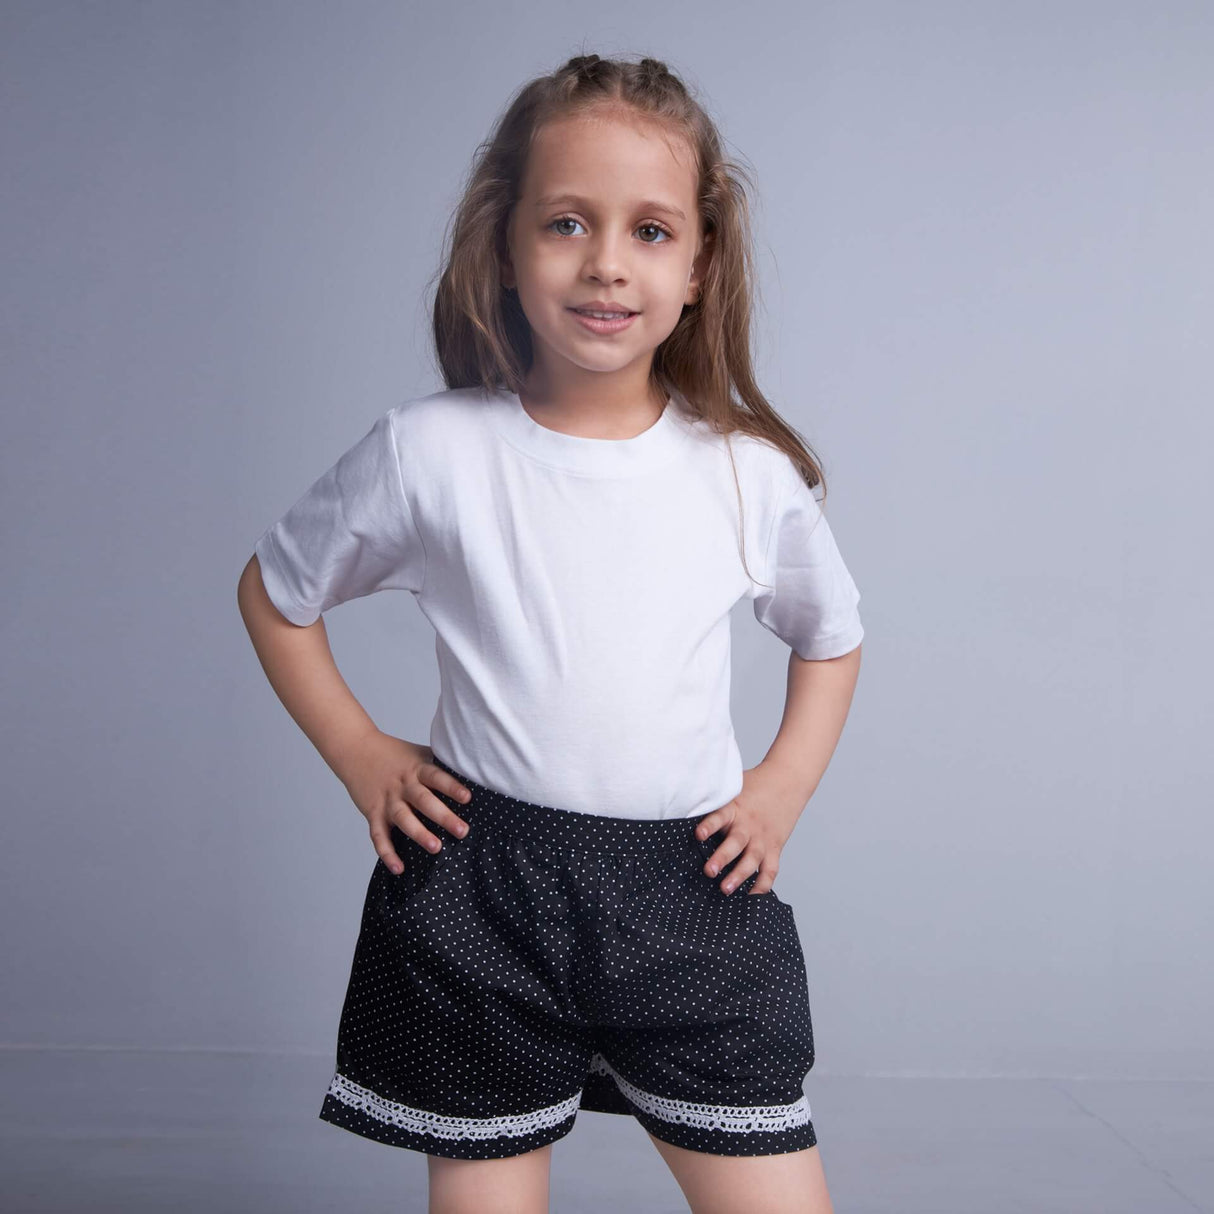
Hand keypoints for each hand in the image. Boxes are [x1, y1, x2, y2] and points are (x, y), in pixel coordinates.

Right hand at [338, 734, 472, 875]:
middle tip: (462, 831)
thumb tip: (471, 773)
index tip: (468, 798)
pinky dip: (387, 853)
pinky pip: (379, 836)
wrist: (355, 750)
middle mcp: (403, 785)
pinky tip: (399, 868)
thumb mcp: (418, 753)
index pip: (436, 777)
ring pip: (404, 819)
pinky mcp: (373, 813)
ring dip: (419, 834)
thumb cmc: (394, 754)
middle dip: (444, 816)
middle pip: (424, 801)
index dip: (452, 787)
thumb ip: (438, 765)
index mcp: (417, 769)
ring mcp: (387, 800)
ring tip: (436, 847)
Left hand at [694, 763, 805, 895]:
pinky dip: (762, 885)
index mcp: (734, 808)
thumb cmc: (754, 785)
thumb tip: (682, 805)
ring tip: (725, 889)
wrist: (787, 780)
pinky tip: (751, 897)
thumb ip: (714, 799)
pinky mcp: (774, 847)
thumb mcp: (732, 787)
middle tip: (709, 871)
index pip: (720, 816)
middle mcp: (748, 824)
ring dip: (739, 875)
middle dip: (722, 858)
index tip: (697, 835)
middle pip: (736, 842)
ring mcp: (762, 838)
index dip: (709, 826)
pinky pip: (770, 869)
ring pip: (752, 859)